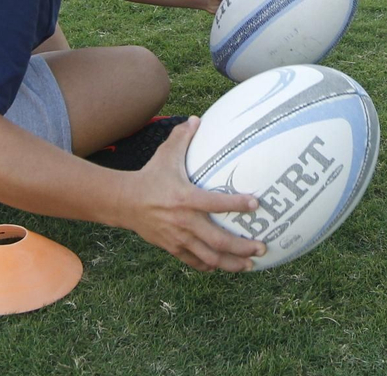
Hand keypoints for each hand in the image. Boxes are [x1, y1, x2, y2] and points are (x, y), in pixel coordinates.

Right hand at [125, 117, 266, 272]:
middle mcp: (184, 221)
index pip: (216, 203)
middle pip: (218, 240)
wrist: (124, 202)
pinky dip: (210, 266)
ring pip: (209, 257)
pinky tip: (223, 266)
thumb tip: (197, 119)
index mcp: (186, 198)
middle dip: (242, 247)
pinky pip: (195, 262)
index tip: (256, 204)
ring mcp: (179, 238)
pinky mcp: (172, 247)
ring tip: (249, 265)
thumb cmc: (150, 177)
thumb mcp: (165, 155)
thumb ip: (182, 137)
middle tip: (262, 247)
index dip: (237, 204)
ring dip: (232, 263)